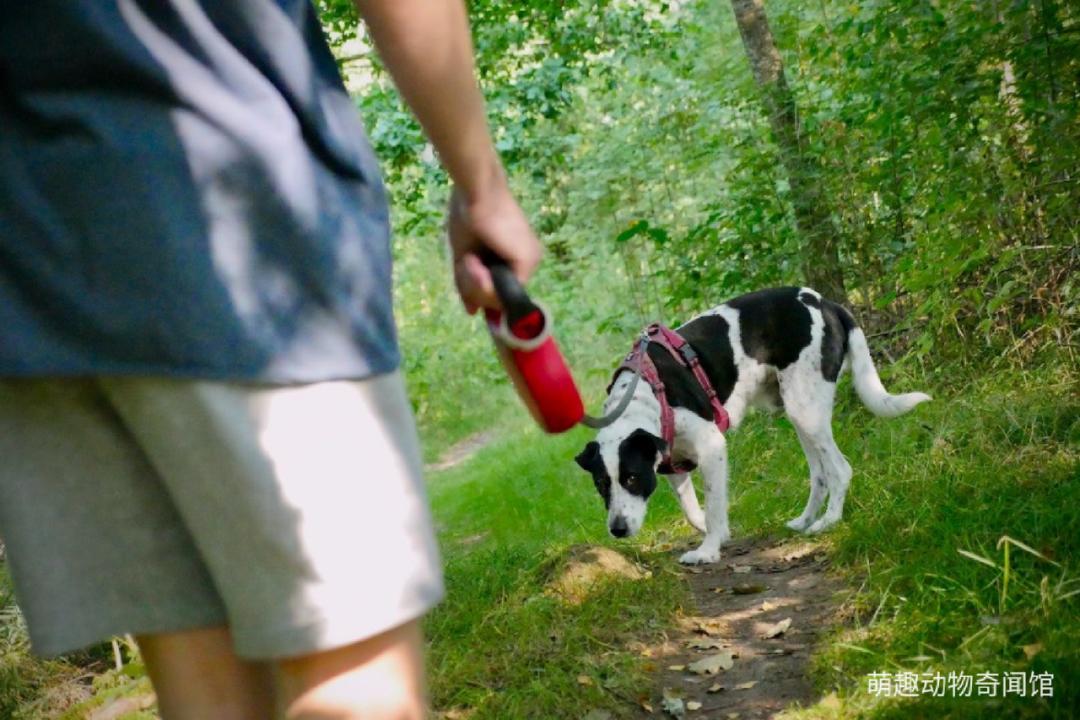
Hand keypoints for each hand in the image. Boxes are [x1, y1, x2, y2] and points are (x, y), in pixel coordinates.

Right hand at [448, 181, 541, 313]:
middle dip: (475, 287)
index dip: (480, 292)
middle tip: (466, 262)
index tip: (467, 278)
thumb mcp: (465, 258)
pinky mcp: (527, 261)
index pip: (500, 292)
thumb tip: (472, 312)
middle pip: (499, 298)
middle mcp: (528, 262)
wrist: (475, 192)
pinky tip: (475, 260)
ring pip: (499, 298)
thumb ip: (469, 286)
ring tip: (469, 258)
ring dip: (476, 284)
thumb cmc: (468, 216)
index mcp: (516, 258)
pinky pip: (500, 292)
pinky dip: (481, 282)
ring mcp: (531, 262)